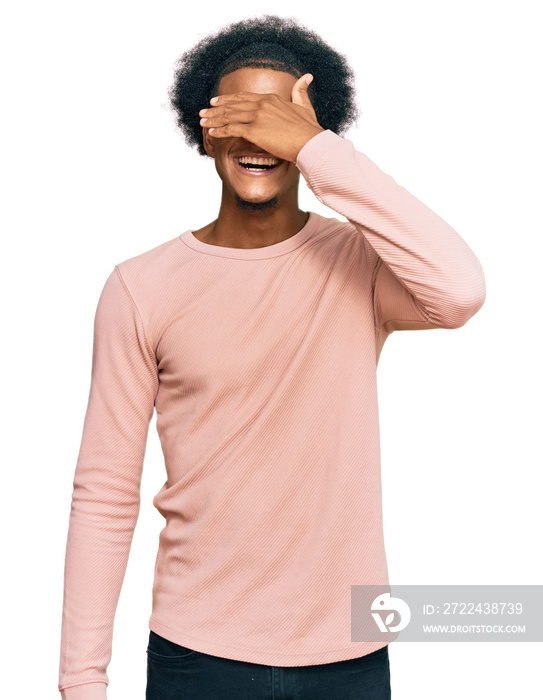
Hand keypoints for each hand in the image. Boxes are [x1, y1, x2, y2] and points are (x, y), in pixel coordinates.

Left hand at [199, 74, 324, 161]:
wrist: (311, 142)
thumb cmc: (309, 129)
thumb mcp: (305, 106)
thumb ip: (301, 92)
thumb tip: (307, 76)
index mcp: (271, 99)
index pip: (244, 97)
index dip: (228, 99)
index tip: (217, 101)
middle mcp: (262, 105)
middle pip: (233, 105)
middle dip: (216, 109)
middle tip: (204, 111)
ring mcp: (257, 117)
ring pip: (229, 116)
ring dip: (213, 119)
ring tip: (202, 122)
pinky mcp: (254, 131)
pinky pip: (232, 129)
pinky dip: (220, 130)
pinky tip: (211, 132)